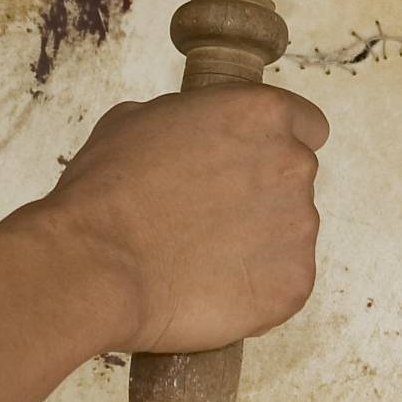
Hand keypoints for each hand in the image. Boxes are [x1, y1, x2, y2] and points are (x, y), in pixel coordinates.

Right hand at [36, 84, 327, 355]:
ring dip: (257, 242)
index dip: (273, 146)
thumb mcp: (137, 120)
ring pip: (289, 233)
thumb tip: (197, 137)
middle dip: (260, 195)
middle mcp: (293, 164)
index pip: (307, 125)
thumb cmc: (106, 191)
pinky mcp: (293, 284)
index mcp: (261, 113)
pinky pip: (283, 282)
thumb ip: (190, 121)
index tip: (250, 165)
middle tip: (207, 217)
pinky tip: (209, 287)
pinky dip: (254, 288)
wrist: (95, 265)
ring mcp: (299, 228)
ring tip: (199, 257)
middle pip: (294, 179)